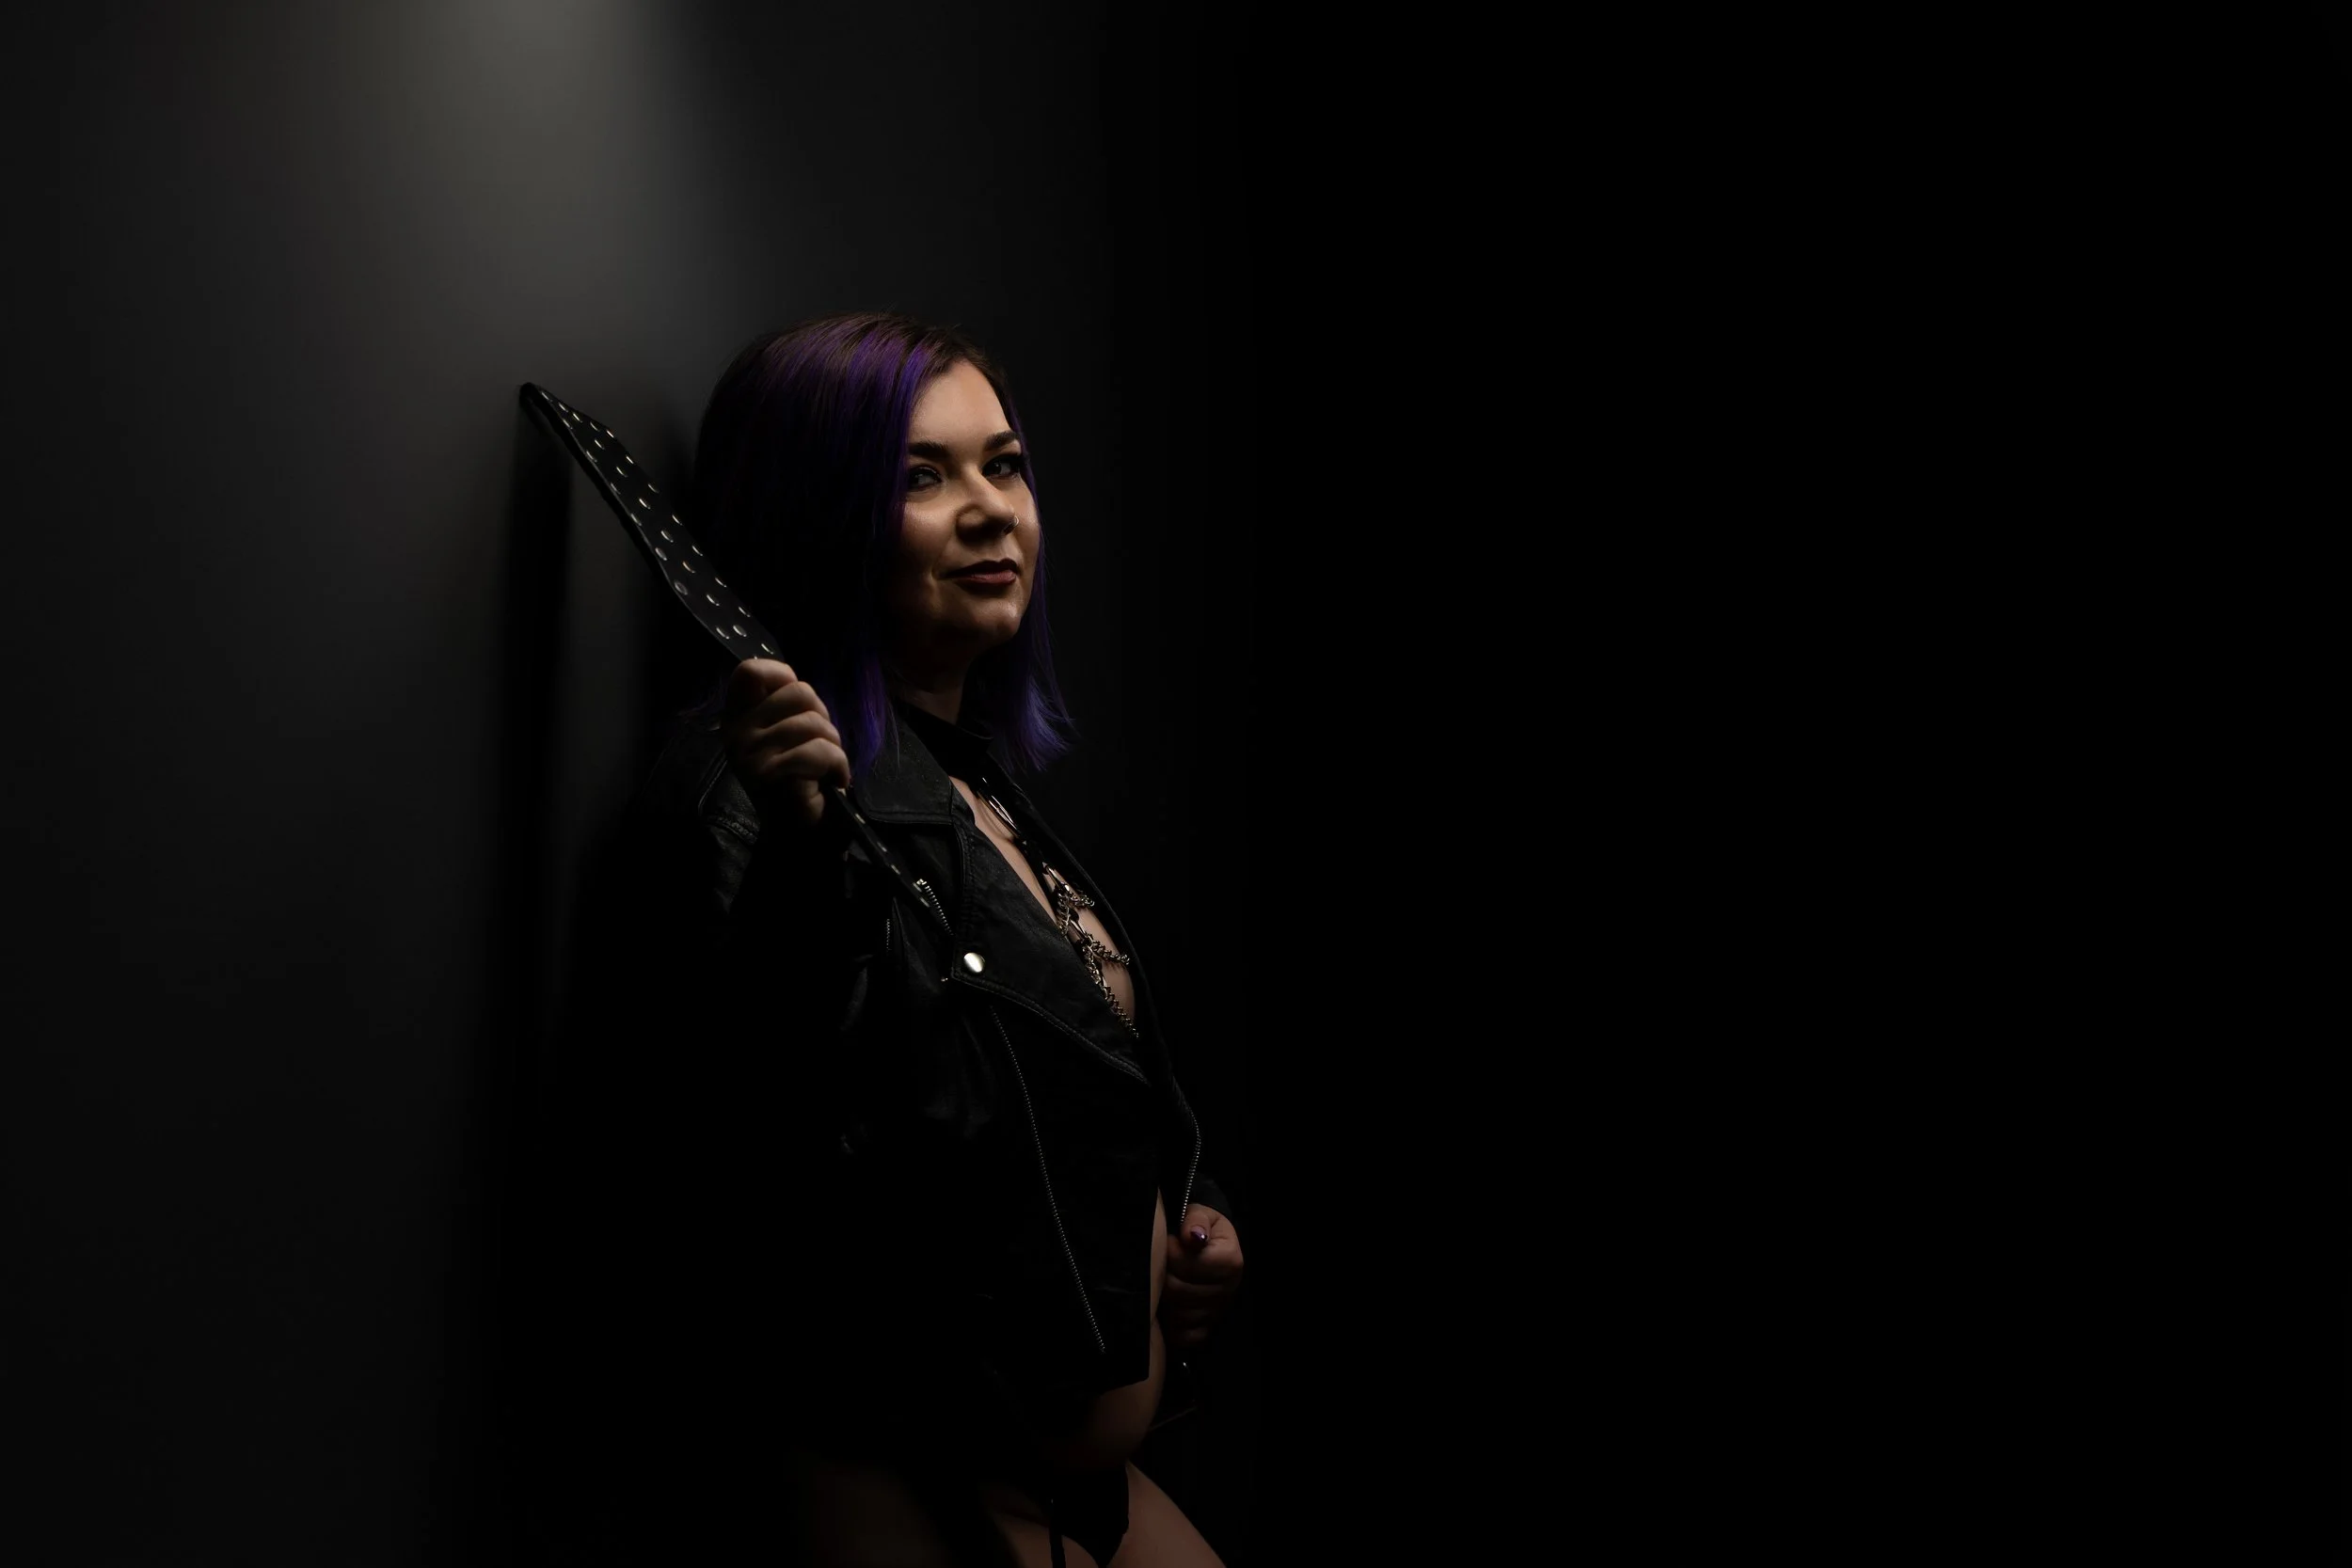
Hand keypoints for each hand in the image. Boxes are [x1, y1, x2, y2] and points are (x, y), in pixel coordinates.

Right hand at [719, 659, 850, 831]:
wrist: (799, 838)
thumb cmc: (800, 782)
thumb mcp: (786, 735)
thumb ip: (784, 706)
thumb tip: (792, 678)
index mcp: (737, 718)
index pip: (750, 671)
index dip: (784, 676)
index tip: (801, 706)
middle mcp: (737, 733)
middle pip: (799, 691)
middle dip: (824, 718)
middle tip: (821, 748)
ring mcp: (751, 754)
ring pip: (814, 722)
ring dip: (834, 746)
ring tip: (827, 769)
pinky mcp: (770, 775)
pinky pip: (819, 751)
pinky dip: (838, 765)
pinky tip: (833, 781)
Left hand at [1160, 1204, 1242, 1350]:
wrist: (1211, 1244)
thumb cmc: (1202, 1227)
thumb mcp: (1201, 1214)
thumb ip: (1195, 1220)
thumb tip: (1192, 1236)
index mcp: (1230, 1261)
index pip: (1187, 1264)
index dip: (1171, 1252)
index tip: (1170, 1243)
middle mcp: (1228, 1289)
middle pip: (1178, 1290)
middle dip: (1163, 1275)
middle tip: (1162, 1263)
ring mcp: (1218, 1311)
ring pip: (1177, 1314)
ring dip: (1165, 1298)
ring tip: (1165, 1280)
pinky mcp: (1208, 1327)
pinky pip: (1185, 1335)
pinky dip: (1173, 1325)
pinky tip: (1170, 1306)